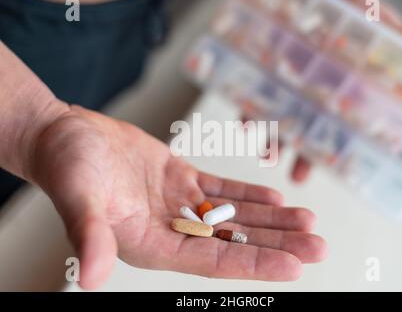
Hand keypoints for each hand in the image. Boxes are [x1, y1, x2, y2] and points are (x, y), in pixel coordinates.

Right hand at [31, 105, 325, 289]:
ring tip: (309, 221)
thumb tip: (91, 280)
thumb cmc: (67, 168)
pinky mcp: (180, 180)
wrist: (66, 137)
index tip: (295, 266)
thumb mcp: (79, 198)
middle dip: (277, 244)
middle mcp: (169, 230)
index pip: (211, 262)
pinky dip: (248, 195)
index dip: (254, 264)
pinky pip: (221, 191)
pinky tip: (275, 199)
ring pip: (233, 217)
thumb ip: (90, 236)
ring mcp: (177, 205)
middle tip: (319, 245)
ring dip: (271, 220)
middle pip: (232, 242)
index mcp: (150, 245)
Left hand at [242, 0, 401, 183]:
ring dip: (273, 140)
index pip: (343, 126)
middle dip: (303, 155)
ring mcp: (287, 83)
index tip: (340, 170)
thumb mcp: (378, 23)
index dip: (340, 149)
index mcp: (341, 88)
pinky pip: (253, 98)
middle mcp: (314, 91)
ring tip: (269, 155)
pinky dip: (249, 113)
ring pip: (280, 120)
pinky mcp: (263, 73)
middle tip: (297, 177)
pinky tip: (246, 125)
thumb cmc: (345, 5)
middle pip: (309, 131)